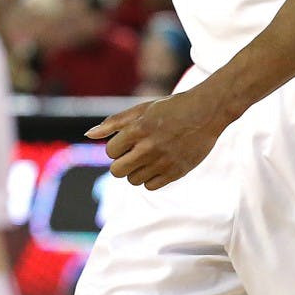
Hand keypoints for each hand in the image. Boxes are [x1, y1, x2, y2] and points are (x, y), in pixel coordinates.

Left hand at [86, 88, 225, 190]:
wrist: (206, 112)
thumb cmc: (171, 108)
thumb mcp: (141, 110)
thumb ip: (114, 122)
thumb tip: (89, 134)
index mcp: (139, 128)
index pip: (110, 151)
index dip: (116, 147)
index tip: (127, 141)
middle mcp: (149, 147)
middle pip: (117, 171)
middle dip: (121, 163)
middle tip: (133, 153)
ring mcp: (163, 161)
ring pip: (133, 180)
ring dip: (136, 171)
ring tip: (148, 156)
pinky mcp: (176, 172)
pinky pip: (151, 186)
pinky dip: (150, 178)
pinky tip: (158, 164)